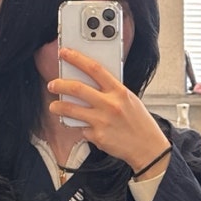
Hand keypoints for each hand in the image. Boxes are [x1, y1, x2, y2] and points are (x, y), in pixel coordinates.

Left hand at [48, 47, 170, 176]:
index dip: (77, 58)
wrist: (148, 148)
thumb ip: (111, 91)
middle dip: (60, 84)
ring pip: (71, 109)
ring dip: (58, 107)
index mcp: (119, 91)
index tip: (65, 53)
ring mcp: (102, 121)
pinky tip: (87, 128)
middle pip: (77, 88)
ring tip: (54, 106)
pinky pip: (82, 129)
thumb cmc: (139, 123)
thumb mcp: (129, 100)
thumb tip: (88, 82)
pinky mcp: (97, 136)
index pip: (95, 69)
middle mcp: (110, 104)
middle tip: (52, 84)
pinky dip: (81, 127)